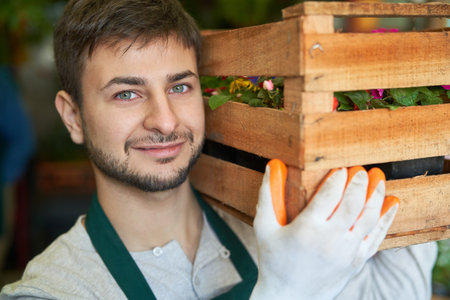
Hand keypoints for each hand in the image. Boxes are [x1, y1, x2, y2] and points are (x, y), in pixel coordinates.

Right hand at [251, 160, 398, 299]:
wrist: (289, 297)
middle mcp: (330, 239)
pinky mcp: (356, 262)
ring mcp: (347, 252)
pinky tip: (391, 204)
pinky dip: (386, 219)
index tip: (341, 167)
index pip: (329, 194)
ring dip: (376, 195)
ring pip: (369, 217)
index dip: (338, 178)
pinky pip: (376, 237)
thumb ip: (268, 195)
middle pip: (353, 203)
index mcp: (307, 228)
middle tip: (361, 169)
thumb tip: (271, 166)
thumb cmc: (273, 260)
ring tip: (378, 179)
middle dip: (359, 182)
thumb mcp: (264, 226)